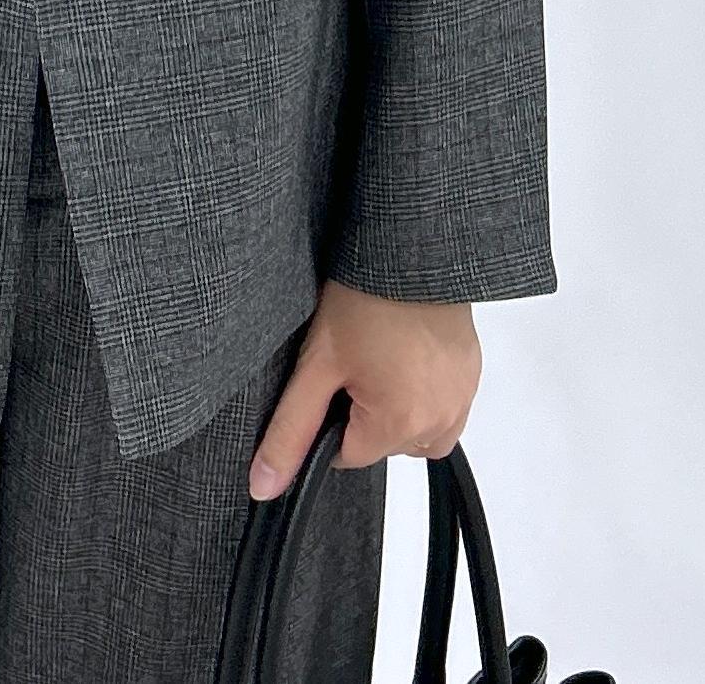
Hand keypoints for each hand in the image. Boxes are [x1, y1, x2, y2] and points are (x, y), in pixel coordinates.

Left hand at [246, 279, 481, 498]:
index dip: (329, 416)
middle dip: (362, 411)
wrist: (412, 251)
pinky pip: (441, 407)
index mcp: (399, 425)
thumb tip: (265, 487)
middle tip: (355, 358)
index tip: (330, 377)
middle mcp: (440, 424)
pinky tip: (404, 353)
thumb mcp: (316, 365)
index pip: (347, 456)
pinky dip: (420, 391)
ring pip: (413, 430)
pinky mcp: (473, 378)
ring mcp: (461, 401)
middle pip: (382, 443)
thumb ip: (290, 431)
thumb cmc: (364, 299)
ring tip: (380, 355)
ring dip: (394, 407)